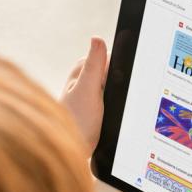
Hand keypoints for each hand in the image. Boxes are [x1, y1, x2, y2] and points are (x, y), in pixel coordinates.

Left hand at [61, 37, 109, 156]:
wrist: (72, 152)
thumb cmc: (76, 123)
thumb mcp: (87, 91)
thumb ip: (94, 66)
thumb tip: (97, 38)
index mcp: (81, 71)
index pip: (109, 57)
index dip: (120, 67)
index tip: (119, 82)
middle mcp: (84, 81)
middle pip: (113, 73)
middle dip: (120, 84)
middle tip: (113, 101)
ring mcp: (91, 97)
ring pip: (114, 89)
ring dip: (118, 98)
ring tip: (110, 112)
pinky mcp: (96, 111)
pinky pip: (112, 103)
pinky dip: (115, 108)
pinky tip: (112, 118)